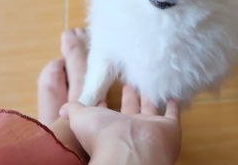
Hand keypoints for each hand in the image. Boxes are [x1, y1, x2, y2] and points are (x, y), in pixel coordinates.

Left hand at [60, 85, 180, 164]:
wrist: (130, 152)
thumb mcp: (80, 118)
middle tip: (129, 85)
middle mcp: (131, 129)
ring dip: (149, 98)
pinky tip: (172, 97)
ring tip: (147, 86)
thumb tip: (64, 109)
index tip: (105, 94)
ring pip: (150, 110)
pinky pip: (172, 114)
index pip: (108, 114)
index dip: (105, 104)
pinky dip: (173, 106)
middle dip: (129, 97)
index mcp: (111, 128)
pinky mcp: (169, 128)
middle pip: (131, 110)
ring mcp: (151, 128)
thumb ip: (73, 111)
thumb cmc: (103, 136)